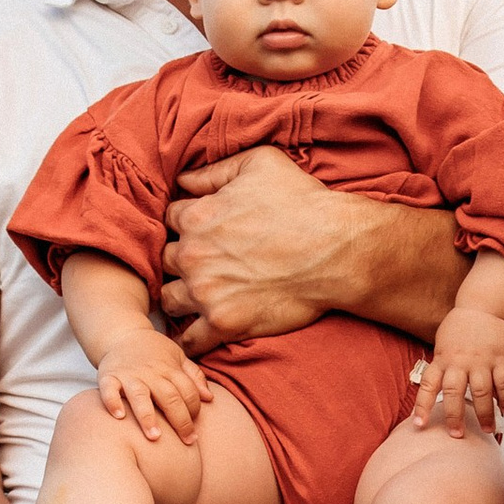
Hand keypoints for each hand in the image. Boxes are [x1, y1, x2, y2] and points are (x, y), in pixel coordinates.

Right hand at [96, 325, 210, 442]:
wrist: (121, 334)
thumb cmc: (153, 351)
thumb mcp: (178, 356)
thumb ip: (194, 377)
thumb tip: (209, 398)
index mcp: (170, 369)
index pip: (188, 392)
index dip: (194, 411)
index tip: (194, 432)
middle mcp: (151, 373)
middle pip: (169, 397)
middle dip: (180, 420)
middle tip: (187, 441)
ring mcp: (129, 375)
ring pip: (140, 396)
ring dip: (147, 416)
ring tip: (154, 436)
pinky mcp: (108, 376)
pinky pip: (108, 389)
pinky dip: (112, 402)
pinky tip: (119, 416)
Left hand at [161, 146, 353, 348]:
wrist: (337, 250)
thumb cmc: (304, 203)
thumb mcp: (261, 164)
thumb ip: (215, 170)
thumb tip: (183, 180)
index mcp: (197, 216)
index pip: (170, 220)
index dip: (186, 225)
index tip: (202, 233)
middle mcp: (194, 254)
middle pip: (165, 260)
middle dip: (181, 261)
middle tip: (202, 265)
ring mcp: (206, 292)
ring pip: (169, 299)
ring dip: (180, 297)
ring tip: (197, 297)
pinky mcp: (224, 323)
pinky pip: (190, 339)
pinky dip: (190, 339)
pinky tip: (197, 334)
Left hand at [414, 307, 503, 437]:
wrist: (486, 304)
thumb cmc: (462, 328)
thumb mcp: (444, 345)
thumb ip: (443, 368)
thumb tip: (442, 396)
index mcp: (443, 359)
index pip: (429, 385)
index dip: (422, 406)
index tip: (419, 426)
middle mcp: (461, 361)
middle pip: (455, 392)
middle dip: (455, 416)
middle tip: (457, 435)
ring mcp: (482, 360)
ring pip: (482, 392)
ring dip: (485, 414)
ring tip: (488, 430)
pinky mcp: (502, 358)